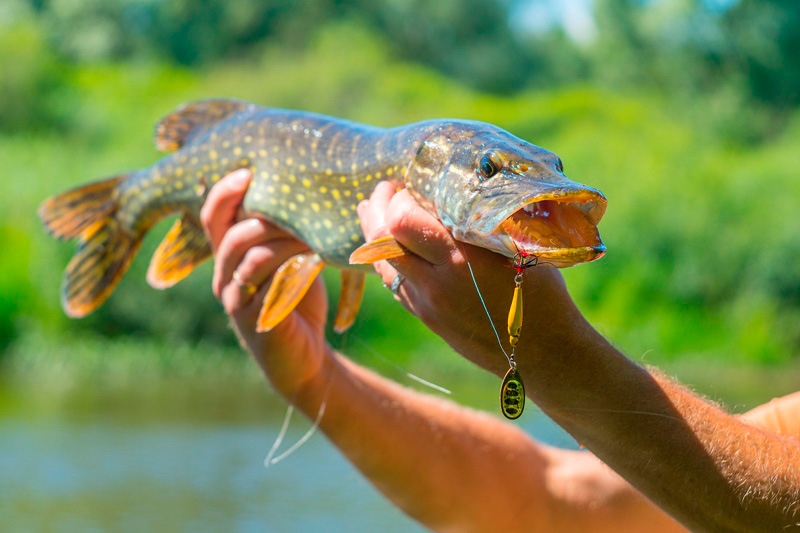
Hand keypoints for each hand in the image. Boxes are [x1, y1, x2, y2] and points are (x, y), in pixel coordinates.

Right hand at [201, 169, 333, 398]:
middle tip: (290, 199)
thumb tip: (307, 185)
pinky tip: (313, 256)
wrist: (304, 357)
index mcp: (228, 256)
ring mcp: (236, 300)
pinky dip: (289, 265)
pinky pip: (265, 284)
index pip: (213, 216)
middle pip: (228, 233)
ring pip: (246, 256)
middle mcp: (223, 276)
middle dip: (259, 211)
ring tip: (310, 226)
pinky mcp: (253, 320)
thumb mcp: (291, 258)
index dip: (224, 192)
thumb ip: (285, 230)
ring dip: (280, 236)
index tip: (248, 171)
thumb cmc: (299, 301)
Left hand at [357, 181, 582, 374]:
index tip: (409, 185)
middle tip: (385, 190)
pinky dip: (390, 259)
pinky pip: (395, 284)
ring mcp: (427, 304)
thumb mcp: (518, 248)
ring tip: (372, 211)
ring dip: (375, 234)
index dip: (399, 198)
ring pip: (383, 263)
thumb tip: (453, 190)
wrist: (546, 352)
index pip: (402, 219)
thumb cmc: (542, 293)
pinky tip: (393, 246)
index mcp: (462, 258)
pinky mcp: (427, 319)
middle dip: (377, 209)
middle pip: (381, 239)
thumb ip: (478, 223)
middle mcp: (437, 282)